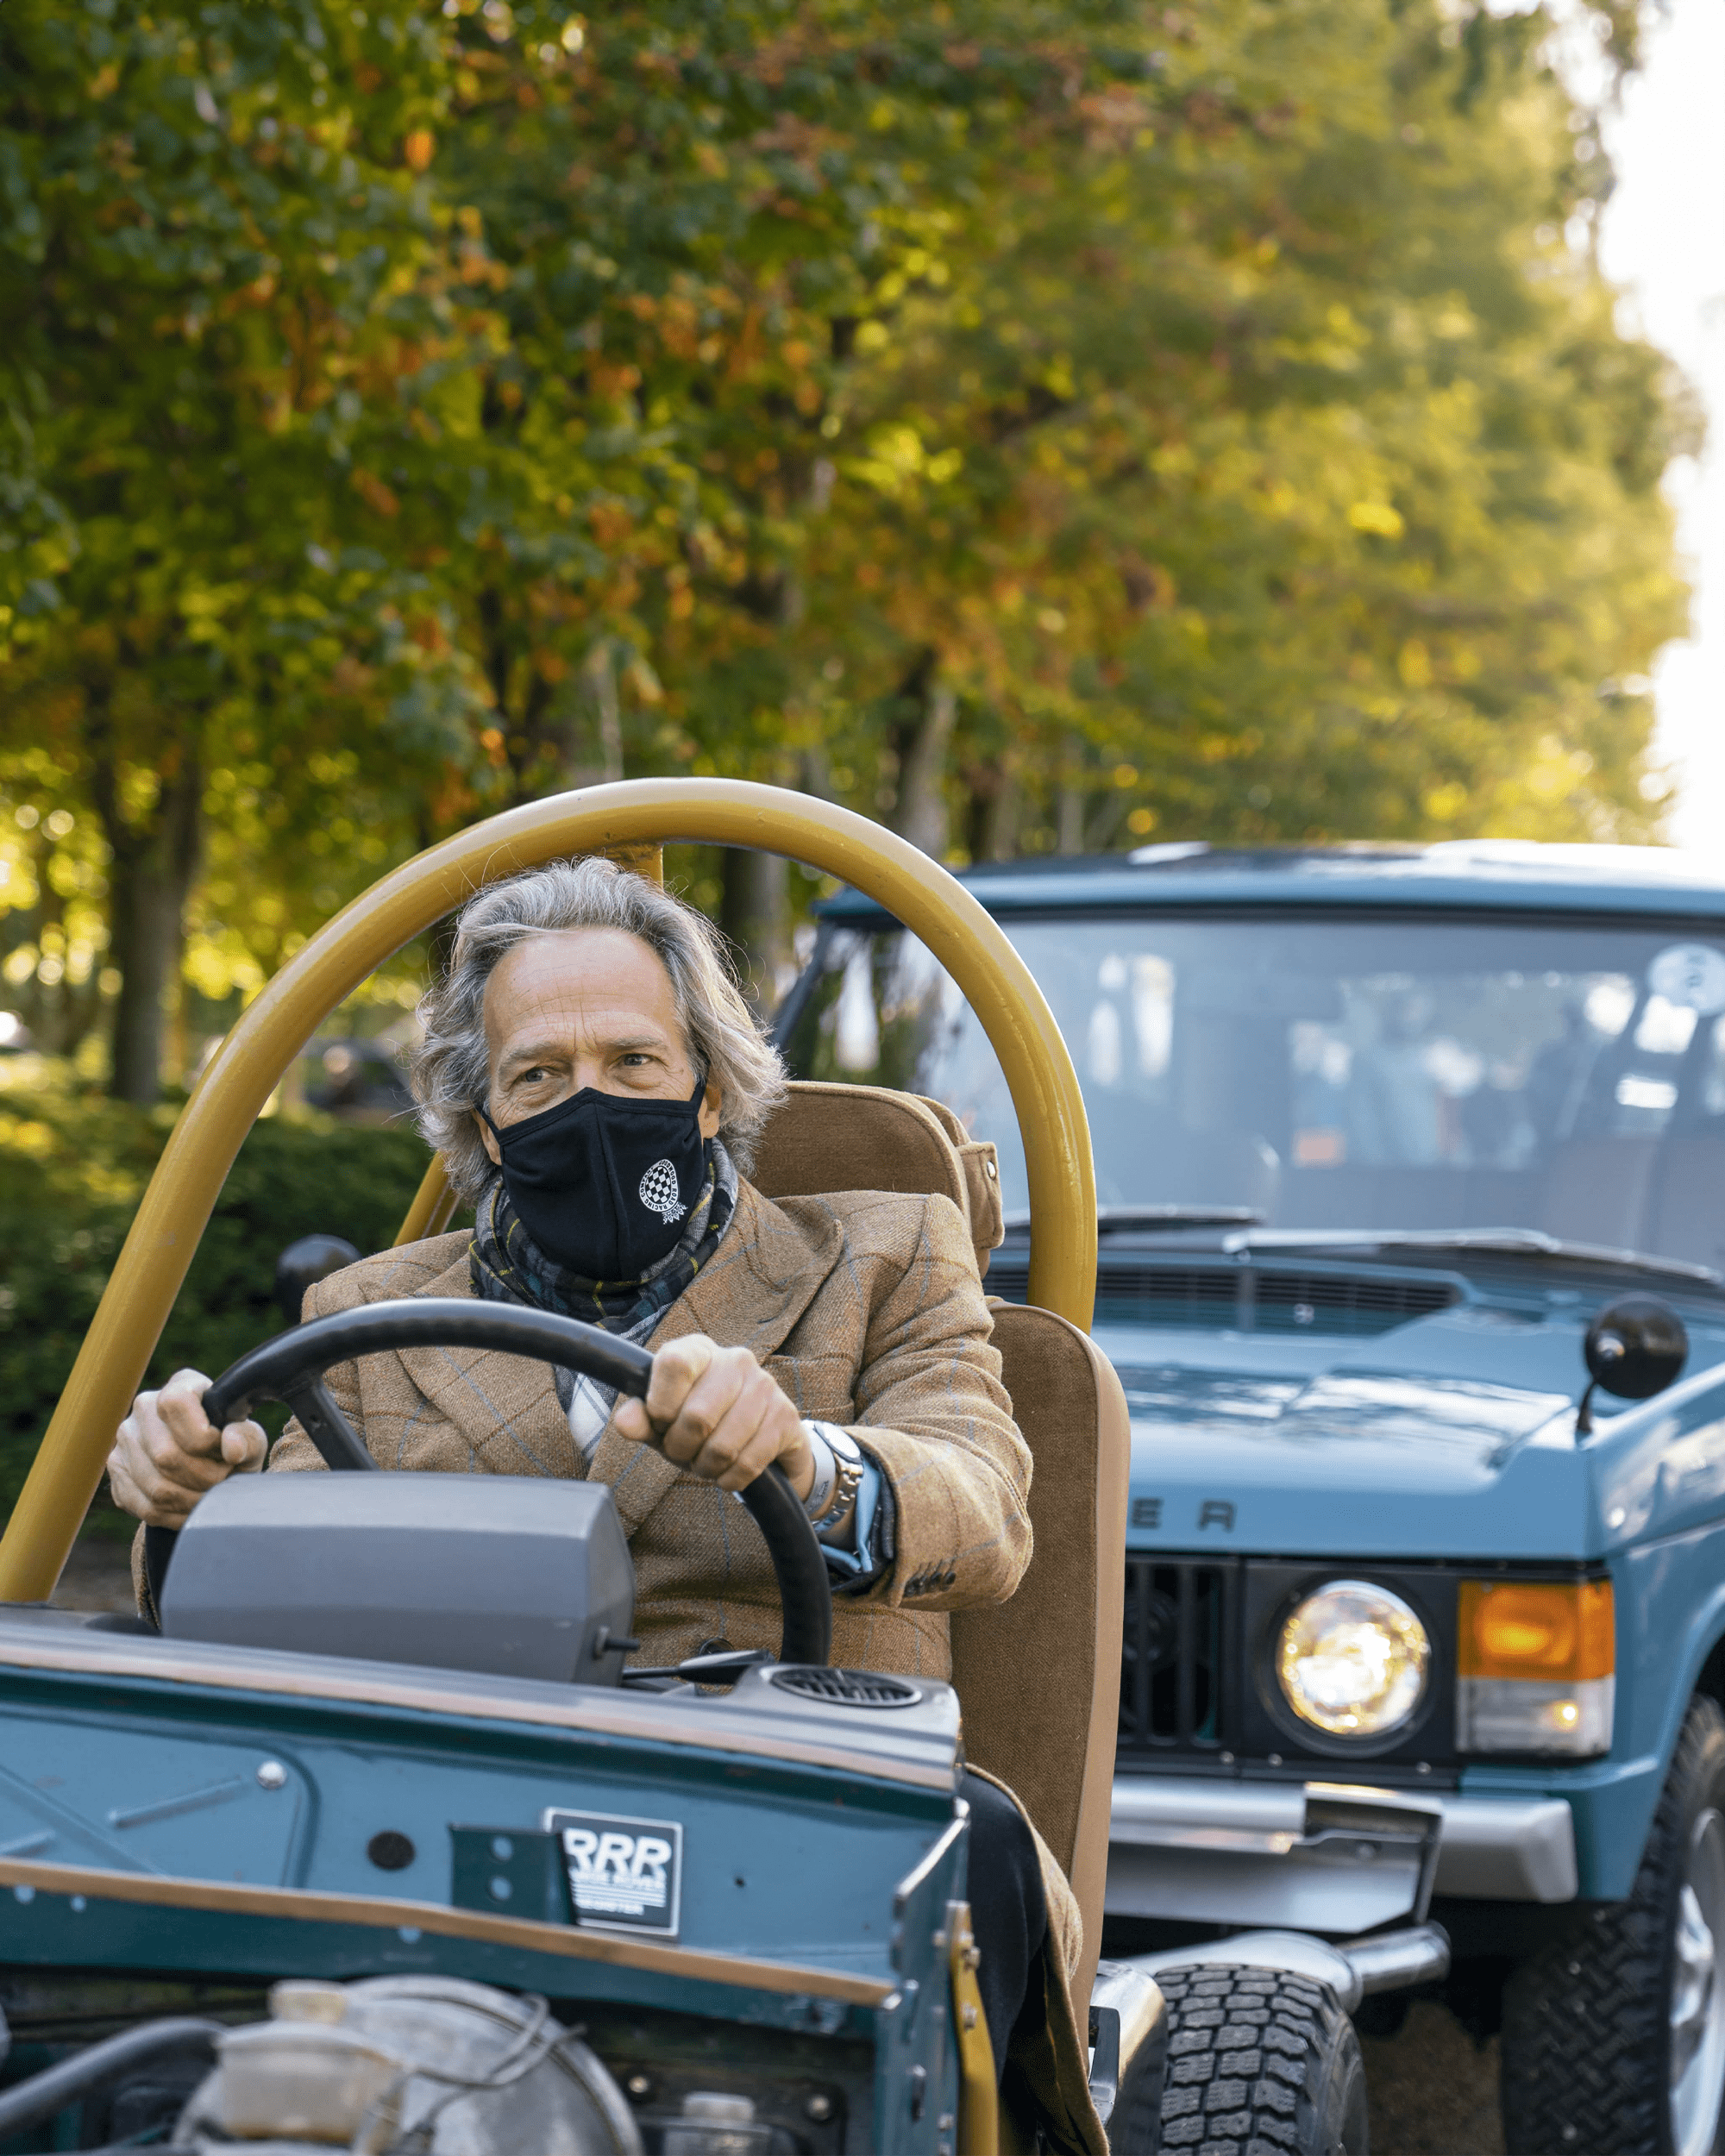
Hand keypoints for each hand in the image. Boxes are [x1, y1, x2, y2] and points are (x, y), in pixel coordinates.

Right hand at [107, 1368, 266, 1526]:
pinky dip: (174, 1515)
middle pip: (165, 1454)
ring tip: (211, 1497)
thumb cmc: (230, 1445)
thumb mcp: (249, 1439)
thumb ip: (246, 1438)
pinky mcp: (117, 1470)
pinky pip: (143, 1505)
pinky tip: (191, 1508)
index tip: (224, 1451)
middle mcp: (145, 1407)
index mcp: (180, 1386)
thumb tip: (232, 1448)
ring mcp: (126, 1439)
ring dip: (191, 1500)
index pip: (175, 1405)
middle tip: (223, 1482)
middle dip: (204, 1478)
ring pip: (155, 1485)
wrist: (207, 1463)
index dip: (202, 1436)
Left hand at [610, 1335, 813, 1500]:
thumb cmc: (702, 1425)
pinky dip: (730, 1479)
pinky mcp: (786, 1416)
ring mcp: (765, 1386)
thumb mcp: (665, 1422)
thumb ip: (642, 1420)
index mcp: (699, 1350)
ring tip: (706, 1461)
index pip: (674, 1364)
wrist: (760, 1438)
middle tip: (683, 1452)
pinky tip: (729, 1471)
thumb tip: (623, 1422)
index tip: (661, 1421)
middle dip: (681, 1449)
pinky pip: (747, 1463)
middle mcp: (736, 1359)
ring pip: (722, 1446)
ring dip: (706, 1467)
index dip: (661, 1403)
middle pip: (696, 1417)